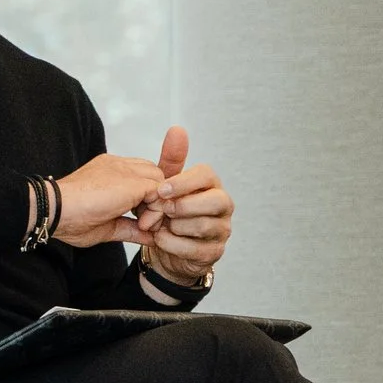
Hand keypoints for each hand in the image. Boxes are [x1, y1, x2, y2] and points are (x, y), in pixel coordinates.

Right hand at [51, 152, 167, 248]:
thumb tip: (148, 236)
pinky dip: (157, 211)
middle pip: (154, 175)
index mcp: (108, 171)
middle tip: (143, 223)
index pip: (141, 175)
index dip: (146, 198)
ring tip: (142, 224)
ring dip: (157, 206)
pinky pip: (160, 192)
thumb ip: (130, 228)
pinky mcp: (132, 181)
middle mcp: (118, 165)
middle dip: (154, 200)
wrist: (55, 211)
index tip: (140, 219)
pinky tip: (143, 223)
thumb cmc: (69, 219)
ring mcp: (125, 170)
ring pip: (160, 181)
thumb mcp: (107, 226)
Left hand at [135, 125, 233, 284]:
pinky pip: (193, 248)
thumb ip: (171, 161)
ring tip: (159, 226)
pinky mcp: (213, 253)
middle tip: (161, 210)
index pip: (207, 175)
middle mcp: (222, 206)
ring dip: (173, 227)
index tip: (162, 189)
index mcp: (210, 185)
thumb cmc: (167, 212)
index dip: (184, 182)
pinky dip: (171, 244)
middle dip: (182, 206)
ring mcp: (221, 230)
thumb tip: (177, 129)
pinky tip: (161, 240)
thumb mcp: (165, 187)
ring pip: (202, 225)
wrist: (163, 247)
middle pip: (213, 201)